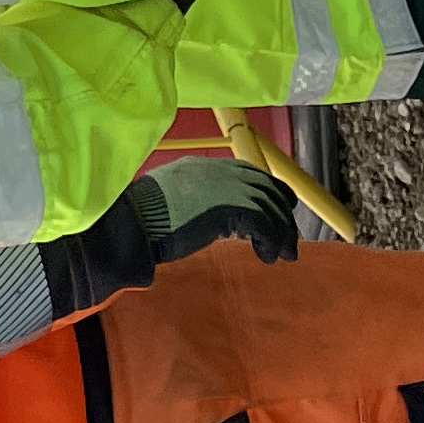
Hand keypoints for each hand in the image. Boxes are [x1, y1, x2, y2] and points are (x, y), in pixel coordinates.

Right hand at [135, 156, 300, 265]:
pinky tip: (267, 256)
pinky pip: (264, 223)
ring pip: (269, 205)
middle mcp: (218, 171)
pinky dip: (270, 241)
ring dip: (280, 232)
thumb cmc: (143, 216)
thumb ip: (193, 197)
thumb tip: (208, 216)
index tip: (278, 208)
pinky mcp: (230, 209)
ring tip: (284, 254)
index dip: (267, 191)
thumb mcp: (171, 197)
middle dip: (281, 212)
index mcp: (202, 166)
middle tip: (288, 237)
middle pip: (265, 186)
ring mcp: (225, 187)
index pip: (247, 172)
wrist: (135, 222)